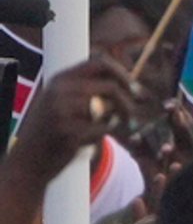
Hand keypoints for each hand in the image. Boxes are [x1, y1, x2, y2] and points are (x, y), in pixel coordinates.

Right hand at [4, 57, 136, 186]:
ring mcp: (63, 111)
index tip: (134, 89)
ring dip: (113, 122)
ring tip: (99, 131)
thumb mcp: (64, 102)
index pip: (100, 63)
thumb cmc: (53, 131)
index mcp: (60, 79)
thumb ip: (91, 90)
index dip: (122, 74)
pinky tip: (86, 142)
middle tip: (133, 115)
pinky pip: (104, 129)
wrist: (28, 160)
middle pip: (111, 87)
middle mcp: (60, 90)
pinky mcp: (69, 132)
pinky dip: (102, 136)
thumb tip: (133, 87)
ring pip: (110, 110)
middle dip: (128, 101)